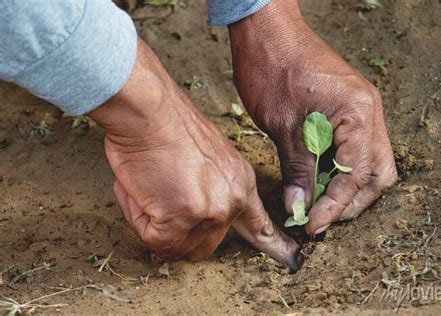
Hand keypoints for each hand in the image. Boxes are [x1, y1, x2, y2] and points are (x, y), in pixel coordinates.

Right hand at [88, 40, 302, 270]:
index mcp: (241, 184)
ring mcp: (207, 212)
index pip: (261, 224)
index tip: (292, 260)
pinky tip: (140, 190)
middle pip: (205, 246)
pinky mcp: (180, 219)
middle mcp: (230, 202)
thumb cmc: (169, 126)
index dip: (274, 245)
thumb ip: (209, 190)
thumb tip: (189, 217)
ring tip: (148, 186)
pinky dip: (138, 218)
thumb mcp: (208, 159)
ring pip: (174, 245)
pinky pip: (152, 238)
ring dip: (154, 223)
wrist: (150, 110)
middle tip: (160, 203)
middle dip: (180, 233)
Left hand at [228, 0, 396, 233]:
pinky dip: (337, 169)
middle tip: (320, 218)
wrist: (267, 31)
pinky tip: (315, 180)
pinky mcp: (347, 110)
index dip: (335, 206)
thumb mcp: (283, 126)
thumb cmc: (272, 69)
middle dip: (350, 202)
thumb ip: (297, 169)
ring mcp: (361, 110)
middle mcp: (368, 113)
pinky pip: (353, 149)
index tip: (312, 226)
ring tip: (317, 204)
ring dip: (346, 188)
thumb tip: (299, 207)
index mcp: (358, 114)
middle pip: (377, 174)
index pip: (356, 176)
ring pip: (369, 163)